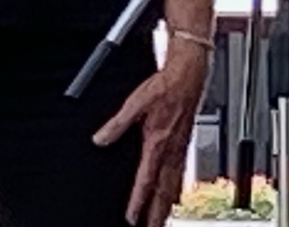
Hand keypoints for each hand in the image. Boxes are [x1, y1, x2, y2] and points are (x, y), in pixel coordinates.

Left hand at [94, 54, 209, 226]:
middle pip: (164, 191)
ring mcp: (180, 149)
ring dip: (167, 206)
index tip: (131, 218)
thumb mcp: (135, 102)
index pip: (145, 181)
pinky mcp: (184, 144)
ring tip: (162, 219)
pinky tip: (175, 195)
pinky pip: (181, 174)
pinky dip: (177, 190)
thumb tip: (100, 139)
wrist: (188, 76)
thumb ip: (116, 124)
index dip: (138, 202)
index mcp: (157, 143)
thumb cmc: (165, 86)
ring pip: (174, 186)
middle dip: (157, 213)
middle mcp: (170, 150)